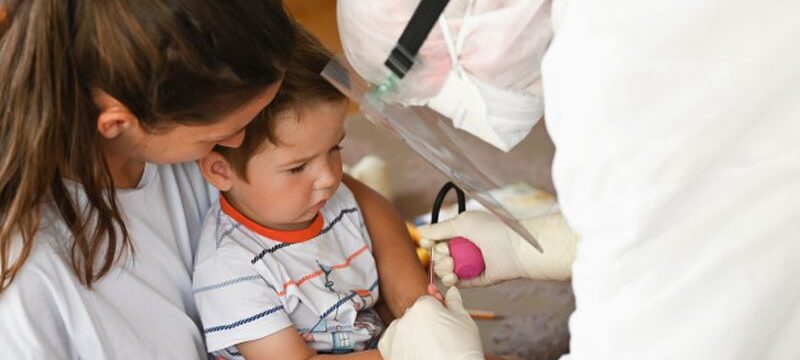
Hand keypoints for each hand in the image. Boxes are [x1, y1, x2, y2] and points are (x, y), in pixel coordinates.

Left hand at [378, 288, 482, 359]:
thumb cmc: (461, 350)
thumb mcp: (465, 321)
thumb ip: (455, 302)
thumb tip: (452, 292)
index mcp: (424, 305)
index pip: (428, 301)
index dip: (438, 312)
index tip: (443, 322)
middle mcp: (406, 317)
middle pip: (415, 315)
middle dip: (425, 323)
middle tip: (439, 338)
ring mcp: (395, 334)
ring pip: (403, 328)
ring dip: (412, 334)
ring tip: (429, 348)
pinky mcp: (388, 350)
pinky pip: (391, 343)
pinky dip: (399, 347)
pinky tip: (415, 353)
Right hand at [419, 211, 577, 286]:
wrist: (516, 248)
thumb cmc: (492, 230)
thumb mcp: (461, 223)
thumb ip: (439, 229)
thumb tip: (420, 232)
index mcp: (462, 233)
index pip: (437, 241)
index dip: (430, 243)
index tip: (427, 243)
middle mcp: (465, 249)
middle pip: (438, 257)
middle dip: (439, 257)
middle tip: (449, 254)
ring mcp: (470, 265)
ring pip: (445, 271)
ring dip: (444, 269)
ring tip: (453, 265)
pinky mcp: (477, 280)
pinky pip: (458, 283)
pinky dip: (452, 281)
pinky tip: (453, 277)